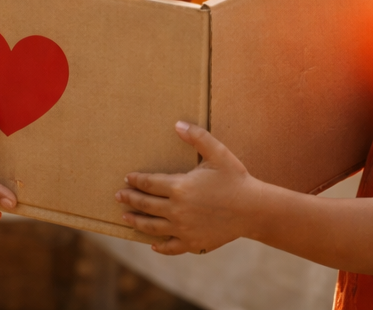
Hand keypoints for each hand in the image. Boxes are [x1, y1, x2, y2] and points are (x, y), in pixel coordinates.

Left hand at [116, 121, 256, 254]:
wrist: (253, 209)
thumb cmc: (235, 178)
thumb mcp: (218, 153)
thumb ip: (197, 137)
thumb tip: (177, 124)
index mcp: (180, 187)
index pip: (149, 183)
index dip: (136, 180)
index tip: (128, 178)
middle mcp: (177, 210)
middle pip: (146, 205)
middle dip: (130, 199)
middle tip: (118, 196)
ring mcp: (184, 229)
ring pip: (152, 227)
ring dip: (136, 222)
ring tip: (125, 218)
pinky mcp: (193, 243)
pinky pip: (171, 247)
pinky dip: (160, 246)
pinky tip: (153, 244)